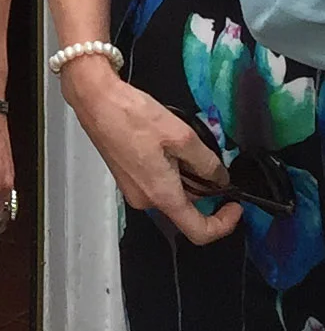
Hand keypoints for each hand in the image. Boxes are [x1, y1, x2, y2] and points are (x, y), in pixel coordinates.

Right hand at [64, 64, 242, 243]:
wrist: (94, 99)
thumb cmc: (134, 116)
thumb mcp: (182, 136)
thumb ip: (208, 163)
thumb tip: (220, 180)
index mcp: (161, 195)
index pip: (200, 231)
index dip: (224, 223)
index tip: (235, 204)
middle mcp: (144, 200)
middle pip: (185, 207)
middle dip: (201, 185)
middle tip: (202, 154)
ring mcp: (131, 189)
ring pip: (171, 192)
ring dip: (184, 175)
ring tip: (177, 142)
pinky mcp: (124, 176)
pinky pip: (155, 182)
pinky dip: (168, 169)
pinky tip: (161, 142)